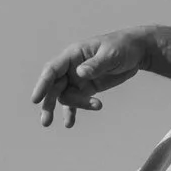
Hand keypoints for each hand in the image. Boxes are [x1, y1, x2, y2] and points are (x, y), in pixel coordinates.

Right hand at [31, 29, 151, 126]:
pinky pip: (75, 102)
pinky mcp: (87, 88)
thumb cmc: (122, 47)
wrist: (135, 52)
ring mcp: (78, 79)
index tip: (35, 100)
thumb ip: (96, 64)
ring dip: (76, 106)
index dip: (42, 84)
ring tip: (98, 105)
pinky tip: (69, 124)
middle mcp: (71, 67)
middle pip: (54, 87)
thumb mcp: (111, 54)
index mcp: (73, 55)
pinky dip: (72, 112)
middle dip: (49, 104)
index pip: (52, 70)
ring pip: (67, 96)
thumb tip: (80, 73)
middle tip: (46, 122)